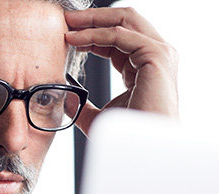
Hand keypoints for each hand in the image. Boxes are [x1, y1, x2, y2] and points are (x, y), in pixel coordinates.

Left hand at [64, 7, 178, 134]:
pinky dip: (94, 34)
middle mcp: (154, 54)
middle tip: (65, 19)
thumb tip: (63, 98)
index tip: (65, 34)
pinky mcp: (156, 56)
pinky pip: (120, 35)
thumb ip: (82, 106)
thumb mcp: (97, 117)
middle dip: (92, 17)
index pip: (117, 37)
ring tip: (67, 24)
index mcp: (144, 64)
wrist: (143, 148)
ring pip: (123, 21)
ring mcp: (158, 53)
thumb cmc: (125, 137)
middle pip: (123, 21)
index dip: (90, 32)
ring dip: (92, 20)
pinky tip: (74, 40)